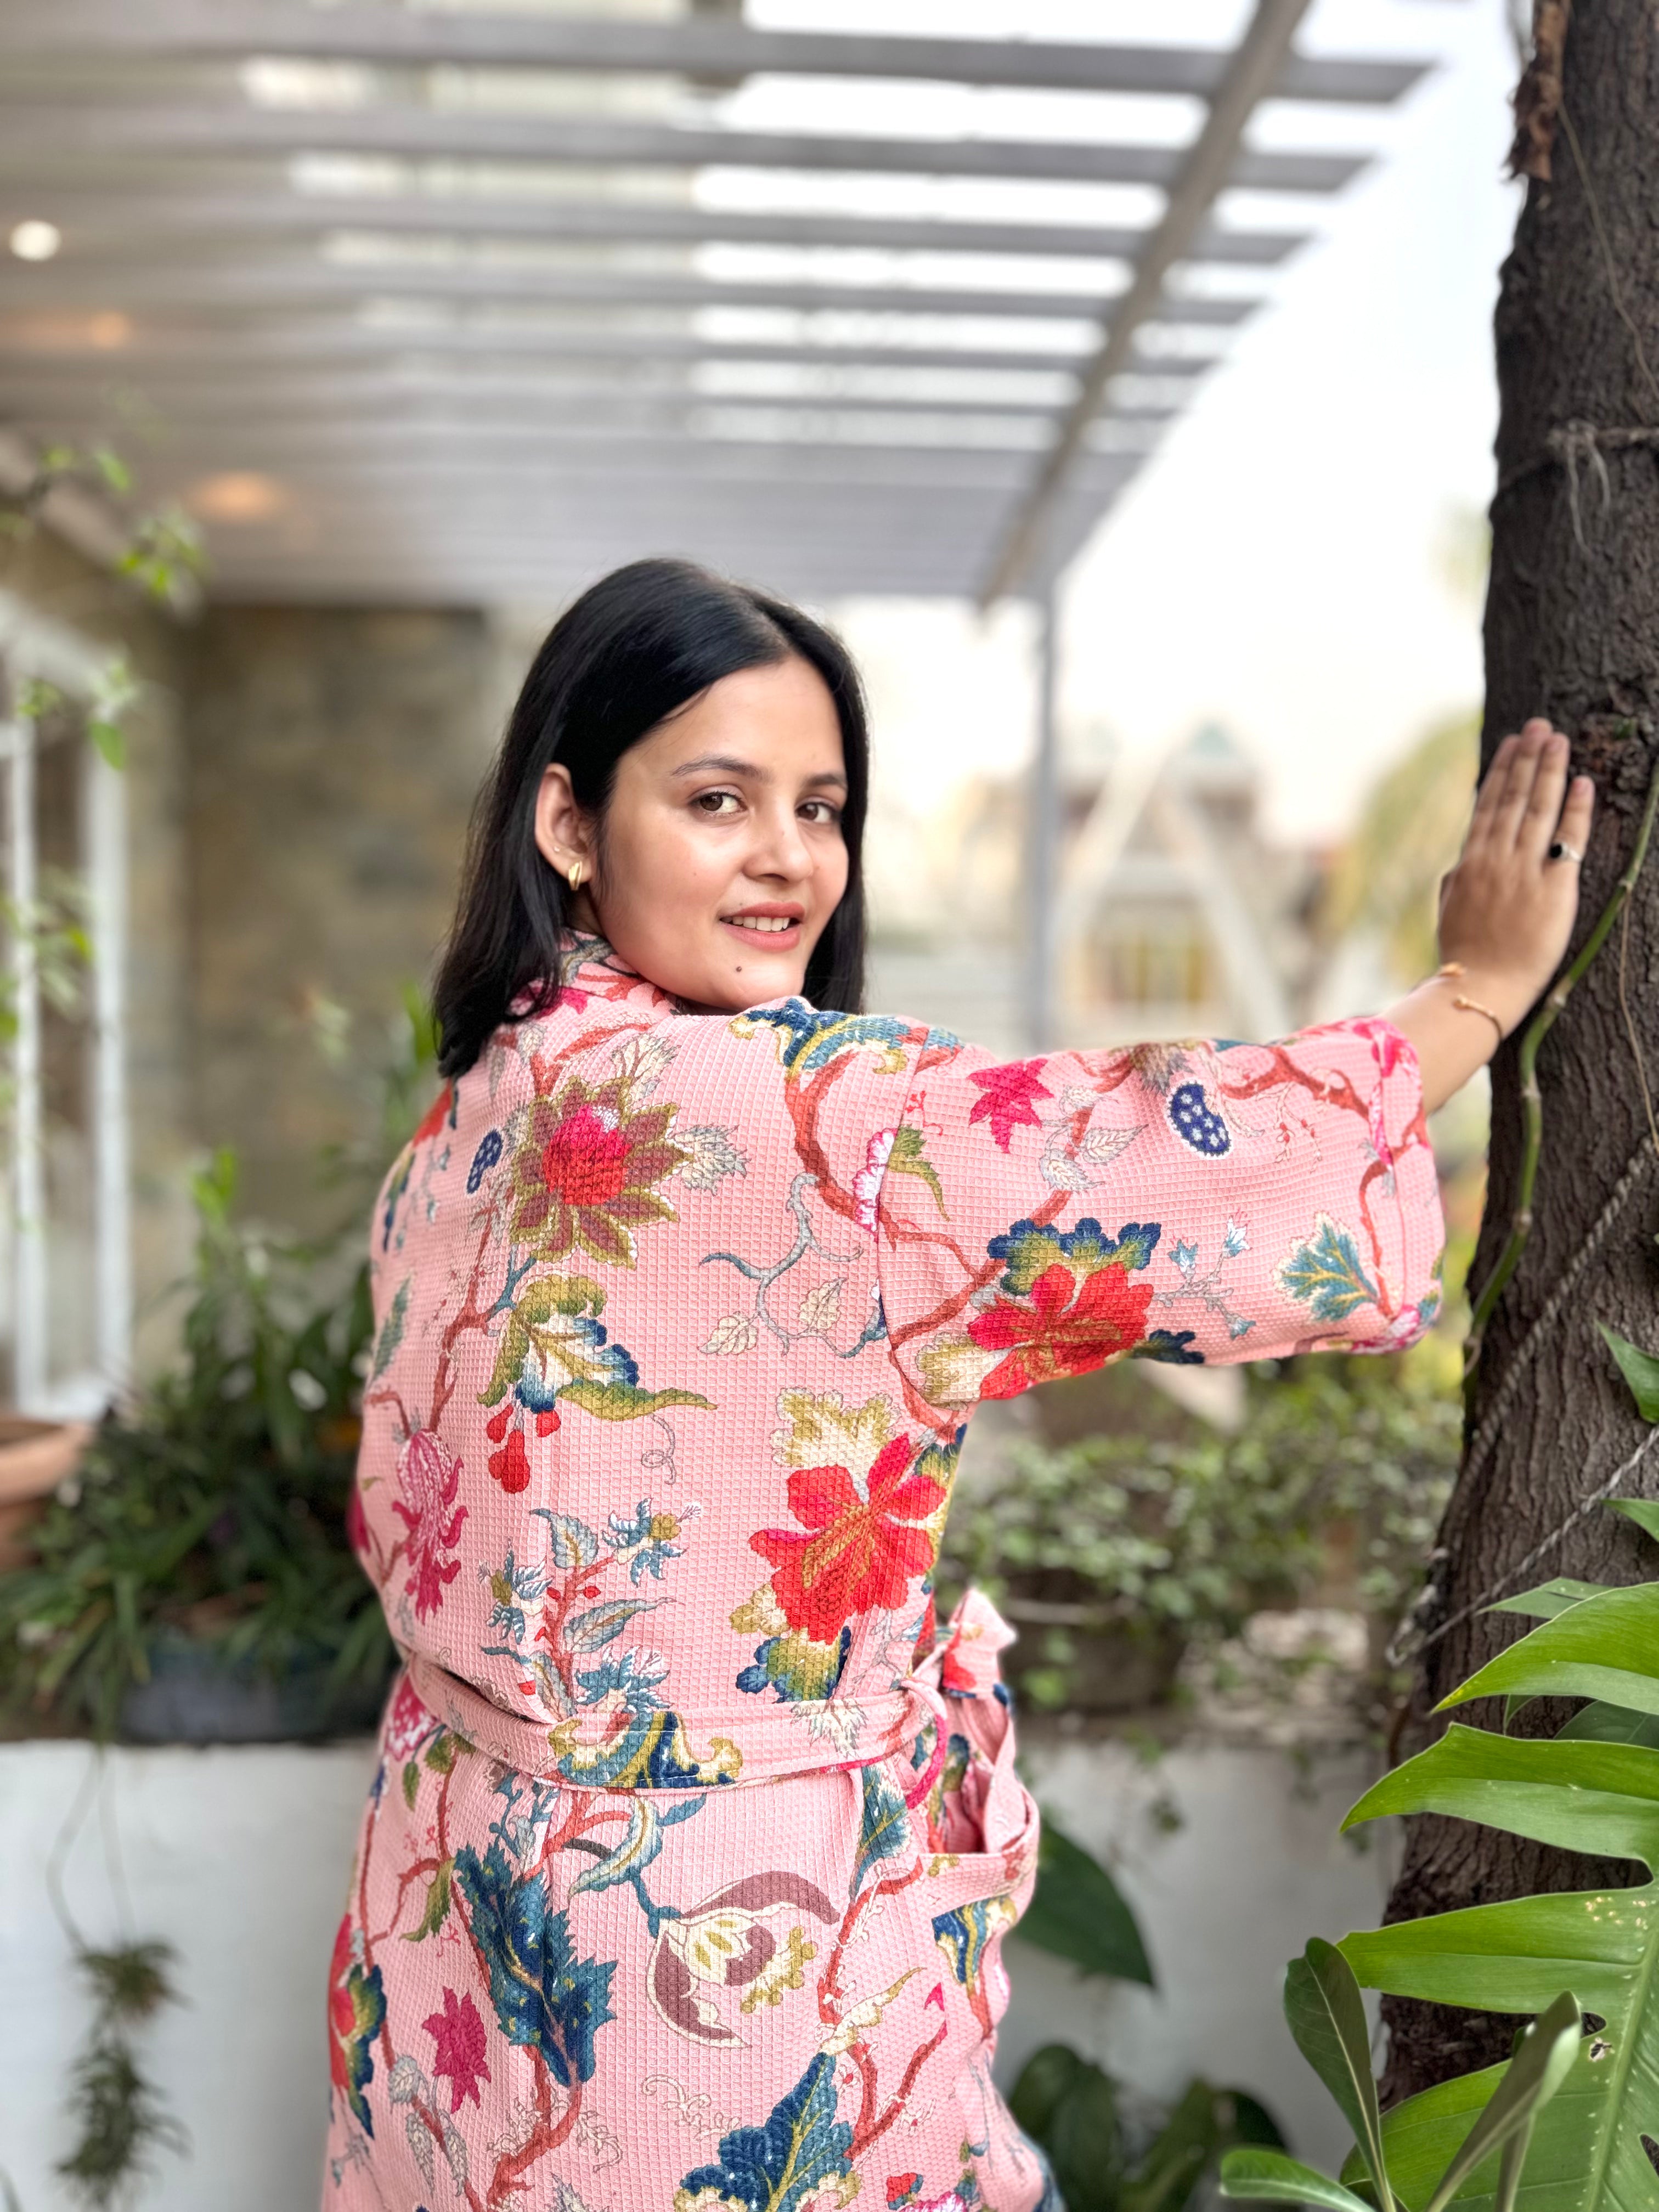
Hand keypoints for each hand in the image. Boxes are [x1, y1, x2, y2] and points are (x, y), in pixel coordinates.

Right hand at [1384, 719, 1593, 1113]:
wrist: (1482, 989)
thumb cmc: (1463, 956)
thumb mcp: (1449, 912)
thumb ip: (1456, 880)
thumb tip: (1461, 862)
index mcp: (1469, 863)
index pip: (1488, 805)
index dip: (1501, 771)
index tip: (1512, 743)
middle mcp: (1496, 860)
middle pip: (1515, 798)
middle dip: (1528, 759)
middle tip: (1541, 726)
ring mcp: (1524, 871)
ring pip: (1539, 810)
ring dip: (1550, 771)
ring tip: (1559, 740)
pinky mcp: (1553, 889)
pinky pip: (1568, 841)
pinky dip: (1576, 810)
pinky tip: (1582, 782)